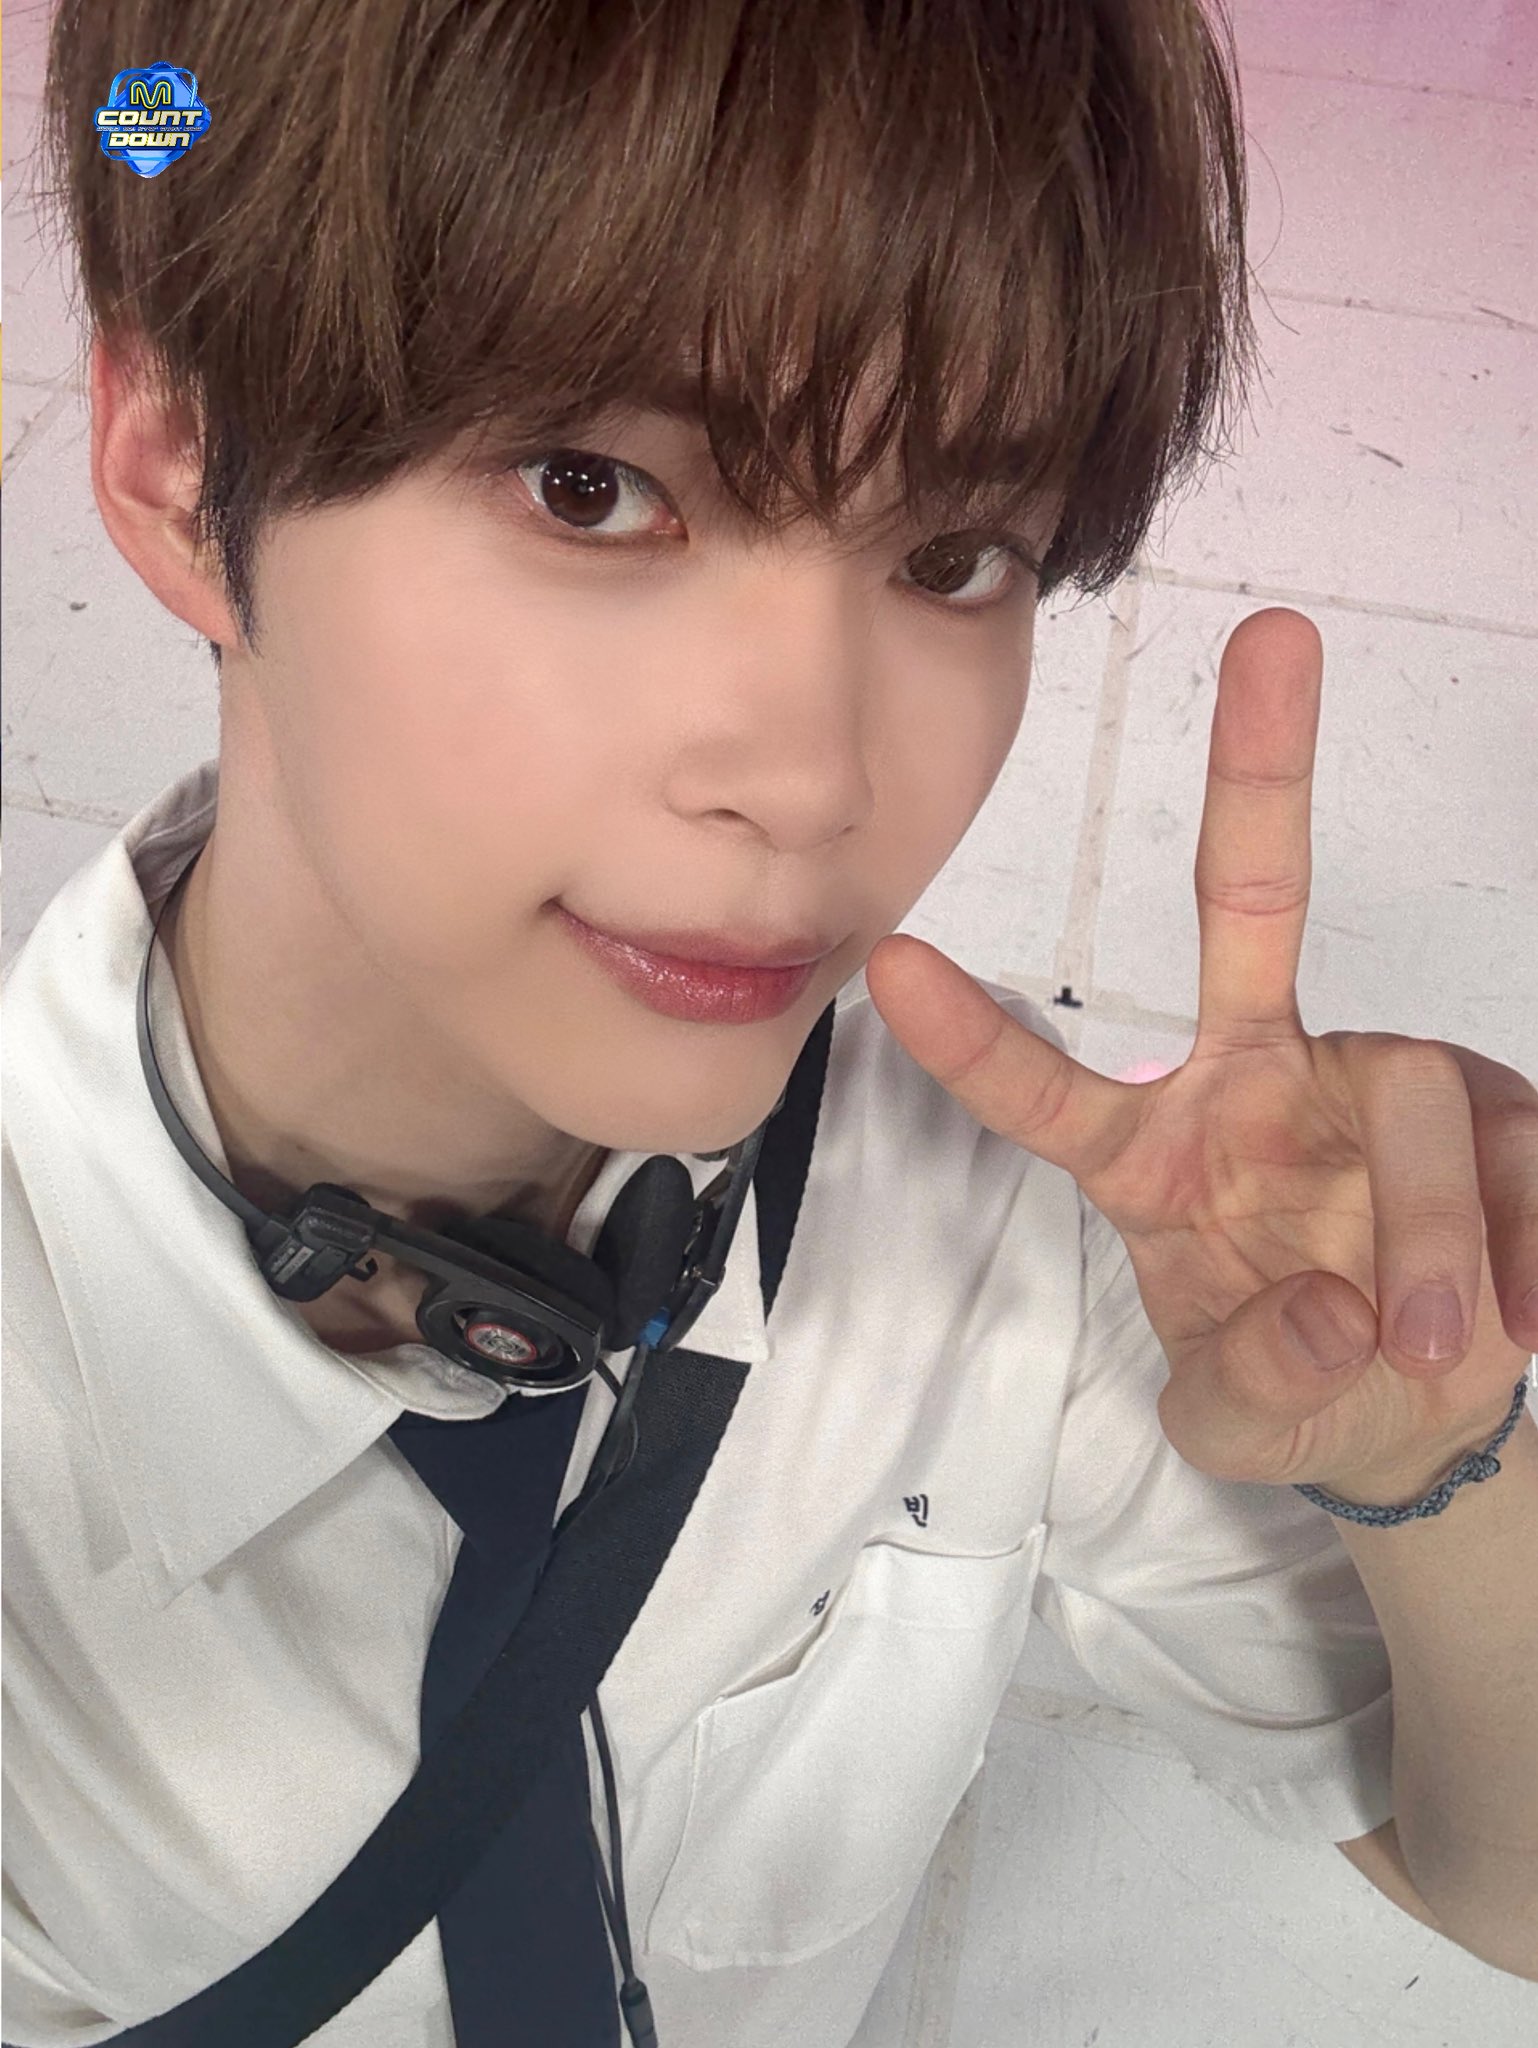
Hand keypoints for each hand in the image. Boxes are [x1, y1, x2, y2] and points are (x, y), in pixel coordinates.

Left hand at [865, 608, 1536, 1503]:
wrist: (1420, 1409)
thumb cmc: (1292, 1381)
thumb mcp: (1240, 1419)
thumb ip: (1254, 1383)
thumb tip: (1325, 1311)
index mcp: (1154, 1149)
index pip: (1049, 1087)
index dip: (975, 1037)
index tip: (892, 964)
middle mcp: (1257, 1079)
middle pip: (1253, 905)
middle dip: (1261, 770)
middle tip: (1274, 633)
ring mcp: (1376, 1084)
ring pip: (1412, 1097)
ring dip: (1430, 1236)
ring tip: (1433, 1349)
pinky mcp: (1495, 1118)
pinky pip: (1515, 1154)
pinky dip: (1519, 1243)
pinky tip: (1520, 1312)